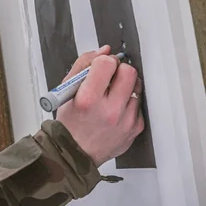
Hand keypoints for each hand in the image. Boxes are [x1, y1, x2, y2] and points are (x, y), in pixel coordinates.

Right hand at [55, 45, 144, 166]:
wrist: (76, 153)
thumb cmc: (69, 123)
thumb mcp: (66, 90)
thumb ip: (83, 65)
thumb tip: (103, 51)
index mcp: (88, 99)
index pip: (107, 64)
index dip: (104, 61)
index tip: (101, 66)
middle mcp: (110, 110)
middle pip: (129, 72)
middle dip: (119, 70)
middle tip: (110, 77)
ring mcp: (126, 120)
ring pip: (137, 86)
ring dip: (125, 85)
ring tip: (112, 94)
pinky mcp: (136, 127)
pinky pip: (139, 103)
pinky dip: (129, 101)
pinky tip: (116, 108)